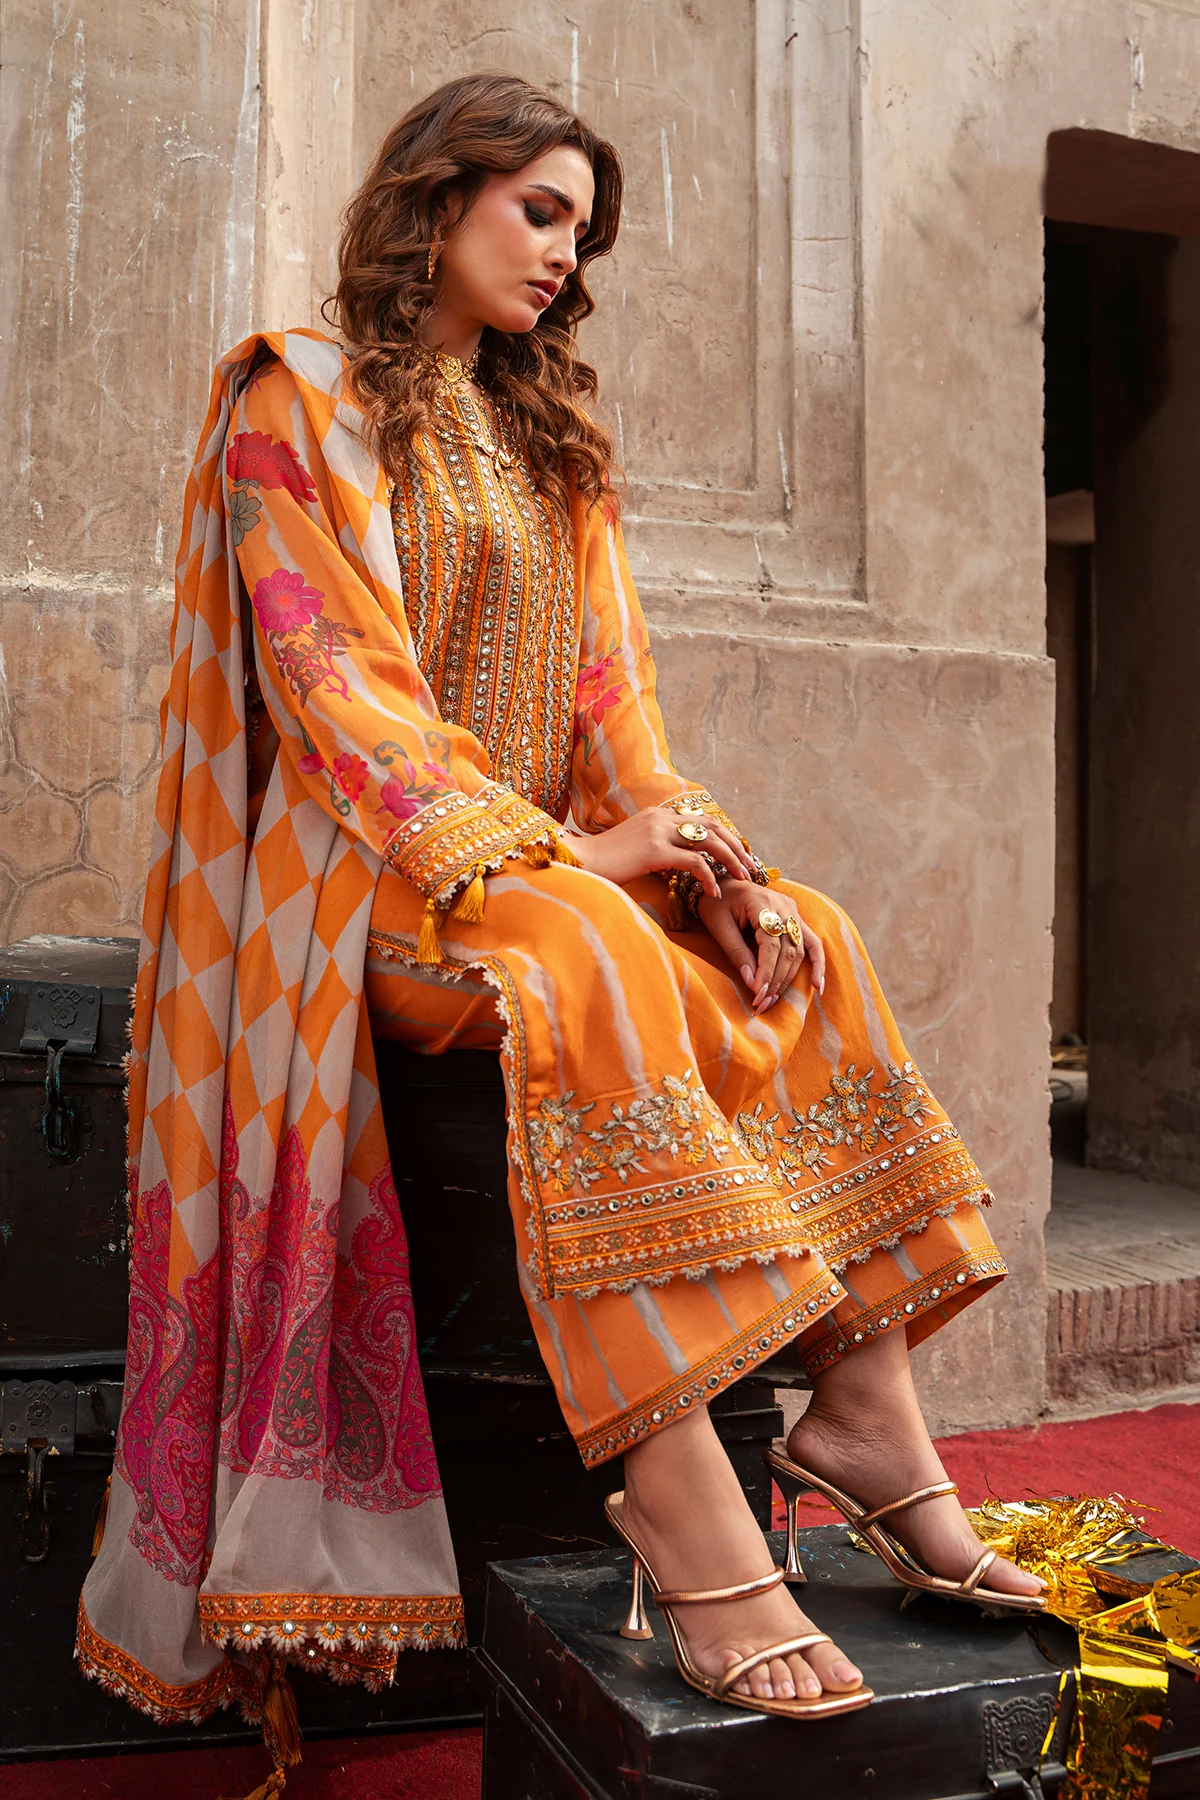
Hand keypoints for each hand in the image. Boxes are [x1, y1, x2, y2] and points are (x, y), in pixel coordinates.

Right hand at [566, 807, 754, 894]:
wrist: (578, 862)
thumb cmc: (604, 862)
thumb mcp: (636, 848)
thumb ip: (659, 848)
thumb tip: (679, 862)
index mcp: (658, 813)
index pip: (703, 818)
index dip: (725, 835)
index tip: (739, 854)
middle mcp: (661, 817)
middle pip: (713, 825)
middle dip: (737, 845)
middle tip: (751, 865)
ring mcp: (658, 831)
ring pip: (710, 840)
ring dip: (732, 859)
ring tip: (743, 877)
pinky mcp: (654, 850)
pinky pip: (694, 863)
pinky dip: (709, 878)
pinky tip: (714, 893)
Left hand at [697, 881, 825, 1013]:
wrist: (722, 881)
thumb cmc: (716, 902)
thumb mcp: (719, 926)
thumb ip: (736, 953)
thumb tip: (752, 983)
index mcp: (763, 903)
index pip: (770, 945)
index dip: (766, 971)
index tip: (757, 994)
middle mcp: (784, 906)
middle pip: (787, 951)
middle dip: (775, 981)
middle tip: (762, 1005)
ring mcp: (792, 912)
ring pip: (798, 951)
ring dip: (787, 979)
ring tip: (773, 1001)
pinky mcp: (795, 918)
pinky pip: (811, 943)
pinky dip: (817, 964)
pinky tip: (817, 986)